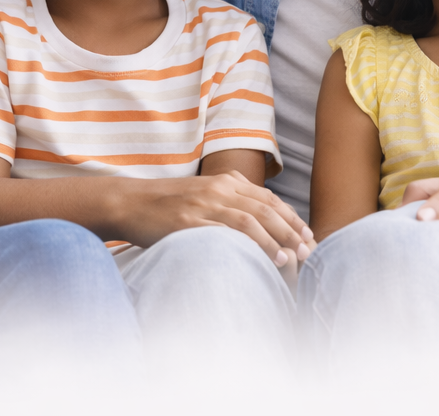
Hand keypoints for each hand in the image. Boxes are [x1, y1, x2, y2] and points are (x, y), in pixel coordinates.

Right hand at [115, 171, 313, 266]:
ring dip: (275, 239)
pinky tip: (263, 257)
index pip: (268, 198)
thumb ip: (231, 201)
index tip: (308, 236)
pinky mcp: (188, 221)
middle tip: (308, 250)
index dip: (292, 217)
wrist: (130, 202)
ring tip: (290, 257)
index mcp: (225, 180)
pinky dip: (249, 245)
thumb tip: (262, 221)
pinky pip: (224, 232)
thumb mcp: (204, 193)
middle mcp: (218, 188)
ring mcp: (203, 204)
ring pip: (250, 220)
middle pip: (265, 208)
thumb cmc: (169, 203)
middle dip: (291, 230)